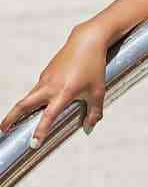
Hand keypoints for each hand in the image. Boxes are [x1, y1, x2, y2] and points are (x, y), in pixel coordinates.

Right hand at [1, 26, 108, 144]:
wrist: (86, 42)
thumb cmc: (94, 67)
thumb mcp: (98, 93)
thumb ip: (94, 112)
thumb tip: (88, 127)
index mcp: (63, 93)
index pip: (48, 116)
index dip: (40, 131)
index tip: (33, 144)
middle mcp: (50, 86)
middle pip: (24, 104)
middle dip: (11, 118)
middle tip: (4, 130)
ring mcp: (45, 79)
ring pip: (29, 97)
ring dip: (20, 110)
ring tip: (15, 122)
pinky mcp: (46, 73)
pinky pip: (38, 90)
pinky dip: (33, 100)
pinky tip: (38, 107)